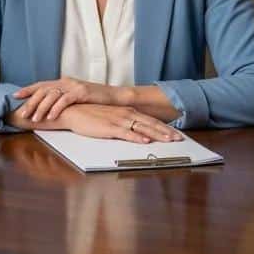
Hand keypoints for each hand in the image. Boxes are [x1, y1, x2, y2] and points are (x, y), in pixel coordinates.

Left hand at [15, 77, 122, 121]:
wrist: (115, 97)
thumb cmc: (95, 100)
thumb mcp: (76, 98)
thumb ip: (63, 99)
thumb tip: (48, 108)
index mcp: (63, 82)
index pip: (41, 85)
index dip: (27, 90)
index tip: (14, 96)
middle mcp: (66, 81)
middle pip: (43, 90)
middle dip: (30, 102)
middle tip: (22, 113)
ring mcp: (74, 86)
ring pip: (51, 95)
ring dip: (41, 108)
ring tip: (34, 118)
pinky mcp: (82, 92)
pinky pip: (65, 100)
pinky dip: (56, 109)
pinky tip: (50, 117)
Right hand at [58, 103, 183, 143]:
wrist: (74, 111)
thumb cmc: (92, 115)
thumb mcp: (112, 117)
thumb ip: (125, 123)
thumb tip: (138, 132)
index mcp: (128, 112)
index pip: (150, 120)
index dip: (164, 127)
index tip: (175, 134)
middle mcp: (126, 114)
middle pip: (150, 124)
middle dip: (166, 132)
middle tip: (179, 139)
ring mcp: (118, 121)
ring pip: (142, 128)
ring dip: (157, 135)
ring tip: (169, 140)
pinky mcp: (109, 128)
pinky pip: (126, 133)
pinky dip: (137, 137)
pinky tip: (145, 141)